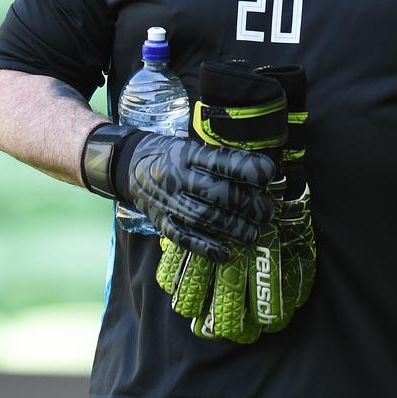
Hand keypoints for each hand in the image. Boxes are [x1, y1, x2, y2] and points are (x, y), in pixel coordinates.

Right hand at [155, 62, 316, 342]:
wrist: (128, 165)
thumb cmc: (170, 153)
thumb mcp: (192, 144)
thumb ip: (220, 158)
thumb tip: (258, 170)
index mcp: (187, 154)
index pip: (220, 162)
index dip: (246, 169)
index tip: (268, 174)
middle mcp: (178, 178)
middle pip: (216, 194)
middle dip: (246, 204)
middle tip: (267, 211)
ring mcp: (168, 202)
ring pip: (204, 218)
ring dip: (233, 228)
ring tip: (253, 232)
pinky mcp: (162, 222)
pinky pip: (184, 237)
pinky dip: (205, 247)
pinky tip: (226, 253)